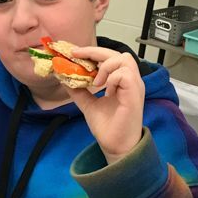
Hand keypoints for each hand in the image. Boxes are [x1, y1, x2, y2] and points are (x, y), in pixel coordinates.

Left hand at [66, 46, 144, 163]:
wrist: (115, 145)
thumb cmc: (107, 126)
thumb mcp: (88, 104)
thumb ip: (78, 90)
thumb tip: (63, 77)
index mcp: (121, 80)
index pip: (110, 56)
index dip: (92, 51)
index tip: (74, 53)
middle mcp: (130, 80)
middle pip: (117, 53)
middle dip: (94, 51)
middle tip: (76, 55)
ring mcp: (134, 86)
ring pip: (123, 59)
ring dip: (105, 66)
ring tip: (95, 83)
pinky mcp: (135, 94)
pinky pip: (124, 74)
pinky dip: (111, 79)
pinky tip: (106, 92)